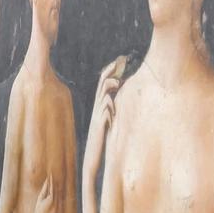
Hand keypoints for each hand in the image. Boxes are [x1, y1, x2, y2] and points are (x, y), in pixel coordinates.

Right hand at [84, 58, 122, 176]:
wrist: (94, 151)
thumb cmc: (103, 135)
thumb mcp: (108, 117)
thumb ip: (111, 106)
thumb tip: (117, 96)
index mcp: (100, 103)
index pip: (104, 82)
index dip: (110, 71)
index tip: (119, 60)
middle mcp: (98, 106)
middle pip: (102, 84)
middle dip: (111, 71)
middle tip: (120, 61)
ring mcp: (99, 114)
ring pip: (104, 95)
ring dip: (110, 87)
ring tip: (118, 83)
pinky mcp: (101, 123)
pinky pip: (106, 111)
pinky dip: (110, 107)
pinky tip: (115, 106)